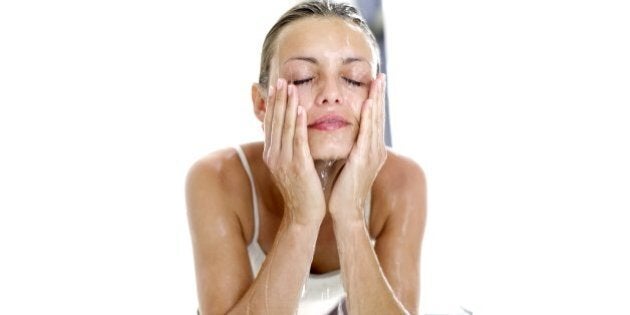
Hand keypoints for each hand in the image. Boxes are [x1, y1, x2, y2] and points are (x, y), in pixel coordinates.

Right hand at [263, 78, 325, 224]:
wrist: (305, 215)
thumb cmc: (303, 190)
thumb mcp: (292, 166)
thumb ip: (291, 149)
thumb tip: (294, 132)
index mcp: (272, 155)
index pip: (271, 124)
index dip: (273, 105)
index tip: (275, 87)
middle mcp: (275, 156)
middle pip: (275, 122)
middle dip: (278, 99)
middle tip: (280, 80)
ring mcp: (284, 161)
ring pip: (284, 128)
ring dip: (287, 106)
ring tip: (290, 87)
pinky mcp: (298, 167)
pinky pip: (297, 141)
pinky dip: (298, 124)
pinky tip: (300, 109)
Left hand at [328, 74, 387, 220]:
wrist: (345, 211)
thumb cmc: (342, 189)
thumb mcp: (345, 162)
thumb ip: (347, 147)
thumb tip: (340, 134)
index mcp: (371, 150)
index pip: (373, 121)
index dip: (375, 101)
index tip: (374, 84)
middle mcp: (376, 150)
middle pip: (378, 117)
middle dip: (380, 95)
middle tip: (381, 75)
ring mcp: (372, 155)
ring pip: (375, 121)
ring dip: (377, 100)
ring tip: (378, 82)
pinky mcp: (364, 160)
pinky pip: (367, 134)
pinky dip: (369, 118)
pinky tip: (369, 104)